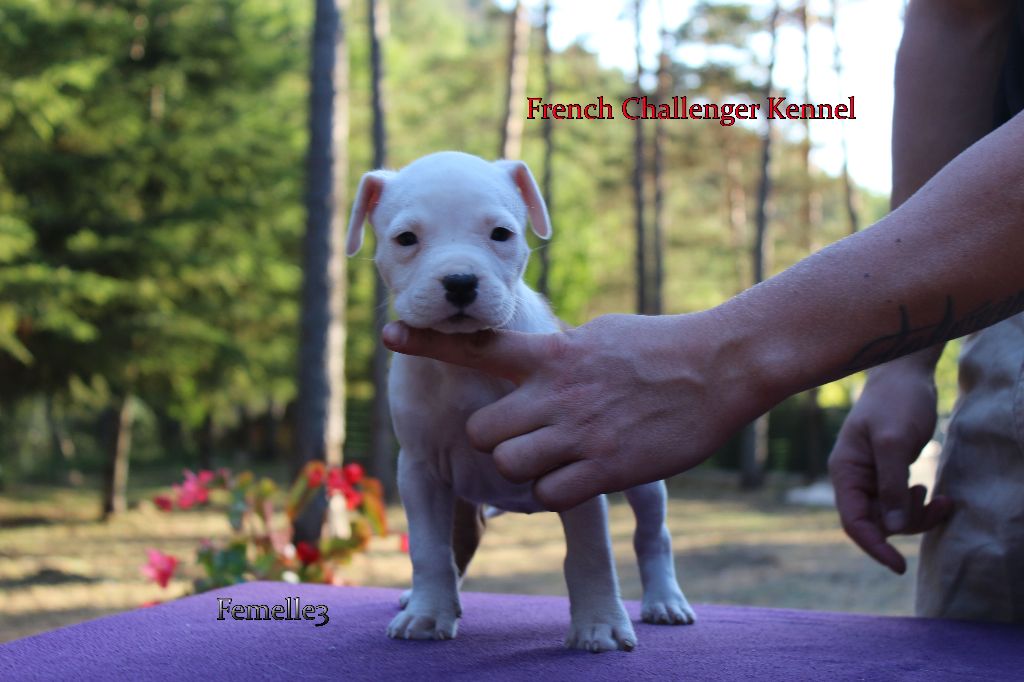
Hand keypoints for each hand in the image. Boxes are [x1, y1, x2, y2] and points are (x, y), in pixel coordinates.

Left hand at [383, 312, 775, 511]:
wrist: (721, 365)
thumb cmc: (660, 346)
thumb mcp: (598, 335)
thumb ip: (556, 353)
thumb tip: (532, 358)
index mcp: (552, 353)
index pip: (477, 344)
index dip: (427, 341)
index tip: (389, 333)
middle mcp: (556, 393)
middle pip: (481, 431)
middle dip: (490, 441)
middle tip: (520, 438)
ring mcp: (579, 432)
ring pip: (509, 467)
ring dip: (523, 471)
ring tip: (555, 460)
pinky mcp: (607, 468)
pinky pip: (549, 496)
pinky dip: (554, 494)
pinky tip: (578, 478)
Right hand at [828, 362, 952, 573]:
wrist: (905, 374)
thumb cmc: (896, 402)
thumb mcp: (895, 442)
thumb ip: (893, 485)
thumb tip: (895, 528)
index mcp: (845, 472)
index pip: (854, 521)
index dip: (874, 546)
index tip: (899, 565)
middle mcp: (854, 478)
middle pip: (876, 522)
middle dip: (908, 524)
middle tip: (938, 507)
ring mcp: (872, 477)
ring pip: (892, 516)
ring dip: (919, 515)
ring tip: (941, 499)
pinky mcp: (890, 473)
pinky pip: (902, 503)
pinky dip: (922, 505)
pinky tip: (937, 495)